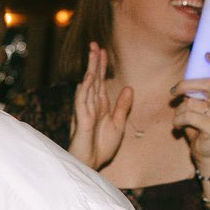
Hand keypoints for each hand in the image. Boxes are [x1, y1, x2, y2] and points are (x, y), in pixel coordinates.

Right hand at [68, 44, 134, 170]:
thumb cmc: (101, 148)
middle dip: (94, 62)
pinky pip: (83, 101)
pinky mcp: (82, 120)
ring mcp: (85, 111)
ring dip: (90, 69)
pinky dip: (86, 88)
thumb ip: (122, 106)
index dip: (101, 66)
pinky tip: (89, 77)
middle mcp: (91, 105)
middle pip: (93, 79)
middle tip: (95, 44)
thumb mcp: (118, 124)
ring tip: (93, 53)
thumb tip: (128, 88)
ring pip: (88, 85)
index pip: (100, 81)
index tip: (103, 50)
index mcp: (100, 106)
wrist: (92, 165)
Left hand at [171, 54, 209, 165]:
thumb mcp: (198, 106)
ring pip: (191, 103)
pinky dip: (177, 121)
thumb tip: (180, 83)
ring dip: (177, 111)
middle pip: (207, 83)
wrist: (207, 152)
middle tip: (173, 92)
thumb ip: (195, 93)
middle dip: (185, 85)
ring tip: (178, 118)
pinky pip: (187, 117)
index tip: (206, 54)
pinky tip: (177, 127)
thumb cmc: (199, 125)